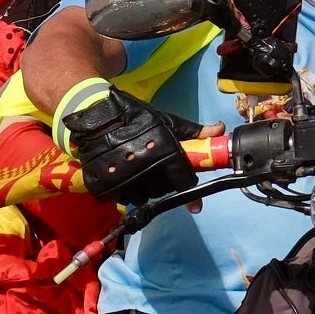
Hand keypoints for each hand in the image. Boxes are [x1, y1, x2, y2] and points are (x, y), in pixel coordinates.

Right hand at [61, 86, 198, 207]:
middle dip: (165, 183)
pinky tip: (123, 177)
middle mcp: (145, 169)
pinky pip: (122, 198)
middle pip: (163, 190)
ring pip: (143, 198)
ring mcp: (122, 180)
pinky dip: (125, 191)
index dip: (188, 186)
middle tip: (158, 170)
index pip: (184, 182)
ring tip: (140, 173)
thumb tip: (219, 130)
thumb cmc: (134, 117)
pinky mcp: (104, 186)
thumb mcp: (165, 121)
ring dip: (145, 190)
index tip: (193, 198)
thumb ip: (192, 132)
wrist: (95, 114)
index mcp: (163, 152)